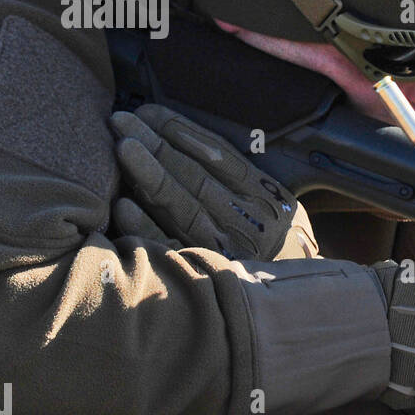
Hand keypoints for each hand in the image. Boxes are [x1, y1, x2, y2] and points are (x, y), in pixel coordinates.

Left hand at [109, 104, 316, 260]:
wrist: (293, 303)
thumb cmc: (279, 247)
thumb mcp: (281, 207)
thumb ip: (247, 180)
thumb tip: (195, 142)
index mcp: (265, 198)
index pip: (218, 156)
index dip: (181, 131)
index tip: (148, 111)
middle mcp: (246, 220)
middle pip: (194, 176)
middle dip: (155, 144)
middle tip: (121, 120)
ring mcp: (224, 249)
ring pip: (182, 205)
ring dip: (149, 175)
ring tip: (121, 147)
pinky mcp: (205, 275)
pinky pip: (171, 248)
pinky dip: (146, 227)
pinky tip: (122, 207)